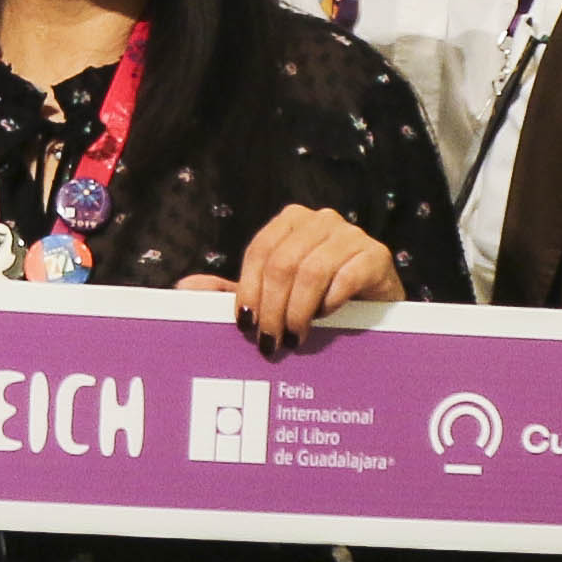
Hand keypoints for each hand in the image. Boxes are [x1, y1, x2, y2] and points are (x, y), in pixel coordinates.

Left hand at [183, 204, 400, 351]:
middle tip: (270, 342)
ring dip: (298, 311)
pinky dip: (331, 301)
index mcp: (291, 220)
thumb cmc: (317, 298)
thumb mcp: (273, 295)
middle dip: (272, 307)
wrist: (375, 307)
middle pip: (283, 262)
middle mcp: (321, 219)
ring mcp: (351, 234)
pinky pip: (347, 276)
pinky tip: (326, 317)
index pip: (260, 251)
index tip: (246, 324)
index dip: (248, 290)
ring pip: (312, 271)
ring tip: (293, 337)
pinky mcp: (376, 255)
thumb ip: (232, 291)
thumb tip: (185, 288)